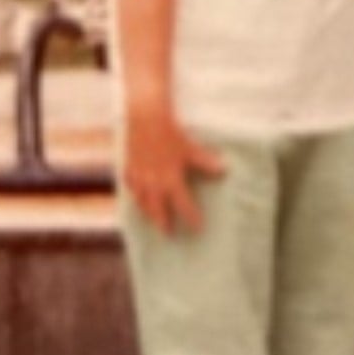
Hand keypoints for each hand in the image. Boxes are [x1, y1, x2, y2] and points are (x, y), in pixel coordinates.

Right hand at [122, 103, 225, 234]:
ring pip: (142, 203)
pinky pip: (131, 188)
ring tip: (153, 218)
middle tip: (168, 234)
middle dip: (164, 223)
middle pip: (158, 211)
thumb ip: (205, 162)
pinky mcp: (129, 169)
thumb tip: (224, 171)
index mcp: (171, 181)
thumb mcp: (191, 149)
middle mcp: (153, 184)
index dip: (191, 218)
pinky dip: (135, 195)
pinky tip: (138, 196)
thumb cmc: (171, 134)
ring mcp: (139, 178)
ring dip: (148, 213)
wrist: (146, 120)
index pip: (183, 206)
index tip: (198, 228)